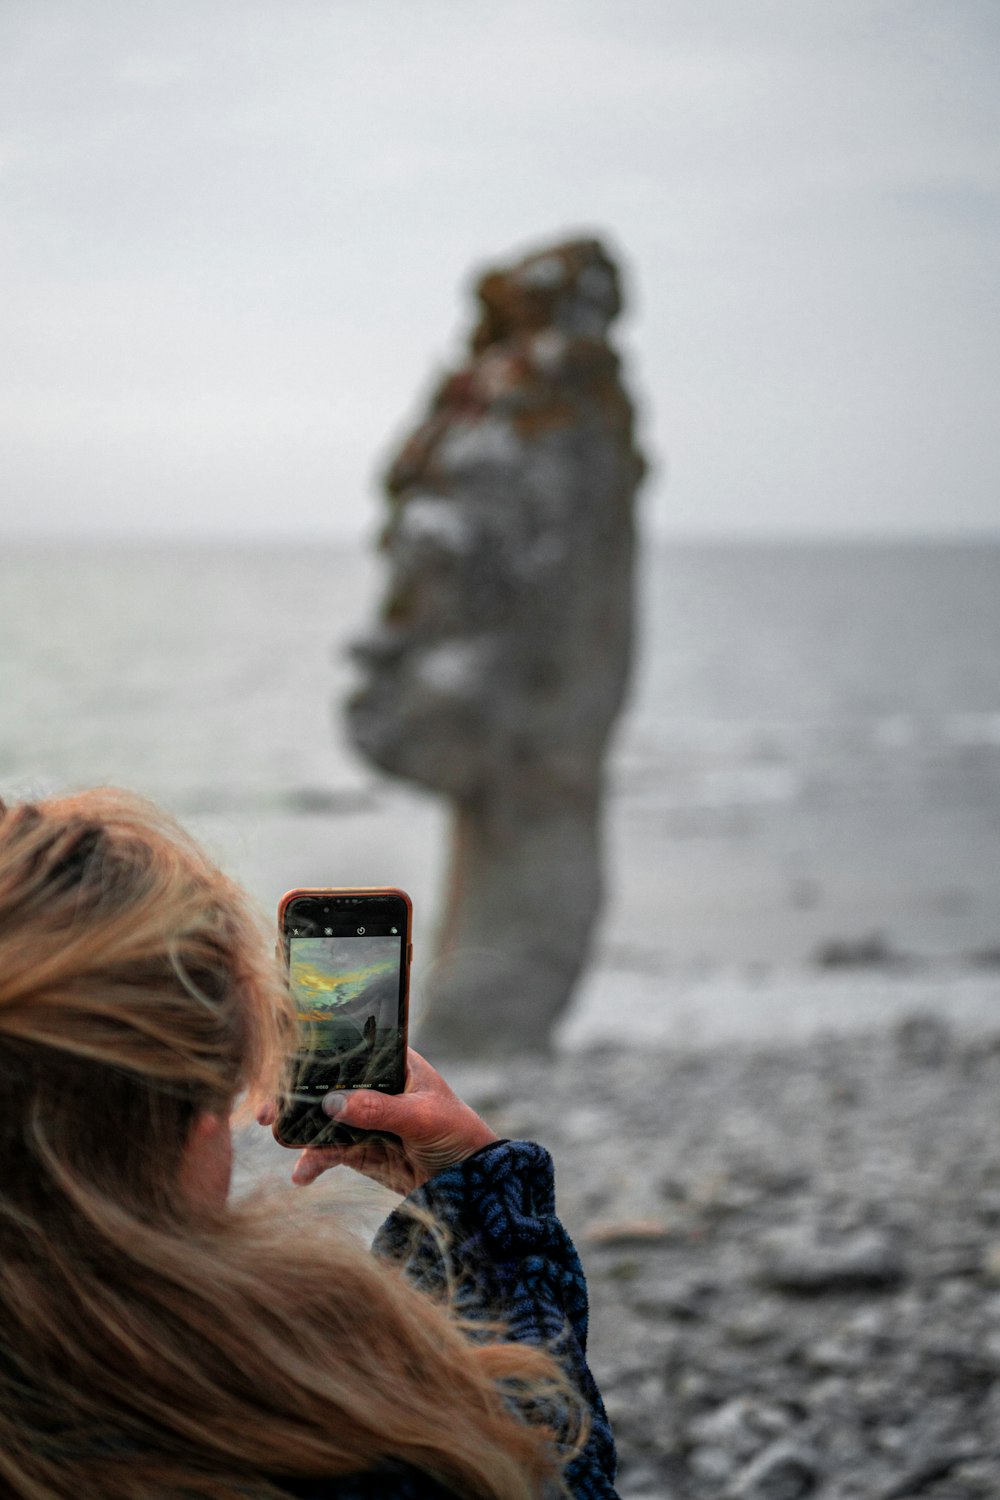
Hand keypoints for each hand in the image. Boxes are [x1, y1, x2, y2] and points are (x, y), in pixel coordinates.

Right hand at [265, 1048, 498, 1194]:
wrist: (472, 1183)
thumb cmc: (457, 1134)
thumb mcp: (423, 1117)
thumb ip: (382, 1110)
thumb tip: (335, 1101)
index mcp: (392, 1062)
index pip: (350, 1048)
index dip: (316, 1052)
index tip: (284, 1061)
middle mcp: (373, 1087)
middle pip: (326, 1084)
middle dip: (295, 1093)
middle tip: (267, 1107)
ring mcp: (363, 1119)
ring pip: (321, 1118)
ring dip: (297, 1127)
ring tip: (275, 1134)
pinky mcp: (359, 1151)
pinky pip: (328, 1152)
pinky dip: (313, 1161)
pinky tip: (301, 1176)